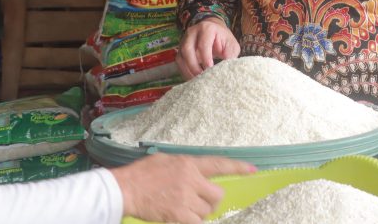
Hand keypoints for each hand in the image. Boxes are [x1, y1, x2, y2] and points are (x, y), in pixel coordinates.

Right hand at [112, 153, 254, 223]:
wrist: (125, 189)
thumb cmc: (141, 174)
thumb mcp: (166, 161)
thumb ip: (184, 166)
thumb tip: (196, 173)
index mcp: (188, 163)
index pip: (219, 164)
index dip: (238, 167)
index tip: (253, 170)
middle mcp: (190, 179)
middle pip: (217, 195)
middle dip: (211, 201)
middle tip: (199, 202)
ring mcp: (185, 197)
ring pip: (206, 212)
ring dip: (198, 213)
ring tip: (182, 209)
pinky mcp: (178, 214)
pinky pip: (196, 223)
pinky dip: (191, 222)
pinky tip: (180, 217)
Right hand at [177, 18, 240, 78]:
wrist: (214, 32)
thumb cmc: (224, 39)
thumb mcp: (231, 45)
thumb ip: (230, 55)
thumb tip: (225, 69)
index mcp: (206, 29)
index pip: (203, 44)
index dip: (205, 58)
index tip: (210, 69)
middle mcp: (192, 33)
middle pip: (187, 49)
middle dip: (193, 66)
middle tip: (202, 77)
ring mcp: (183, 41)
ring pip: (180, 57)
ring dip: (188, 71)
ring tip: (197, 81)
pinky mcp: (180, 50)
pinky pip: (179, 63)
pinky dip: (185, 72)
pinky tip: (193, 79)